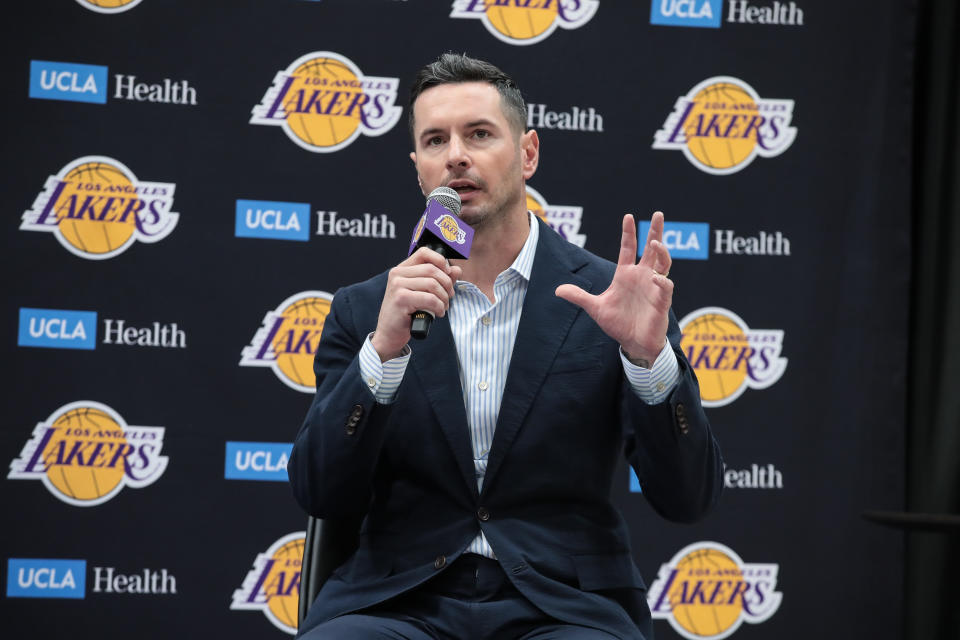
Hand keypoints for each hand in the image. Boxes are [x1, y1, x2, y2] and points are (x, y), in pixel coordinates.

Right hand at [371, 247, 462, 361]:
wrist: (390, 334)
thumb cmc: (407, 313)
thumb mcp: (424, 293)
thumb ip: (440, 280)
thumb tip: (456, 269)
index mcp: (402, 269)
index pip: (424, 252)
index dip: (441, 260)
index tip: (448, 273)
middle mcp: (397, 274)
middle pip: (432, 269)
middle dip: (447, 284)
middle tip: (449, 296)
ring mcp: (397, 286)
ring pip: (433, 284)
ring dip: (444, 298)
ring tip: (443, 307)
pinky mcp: (401, 299)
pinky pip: (430, 299)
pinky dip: (439, 307)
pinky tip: (438, 313)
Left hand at [555, 212, 672, 366]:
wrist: (633, 343)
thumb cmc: (618, 323)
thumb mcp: (595, 308)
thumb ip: (579, 297)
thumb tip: (557, 290)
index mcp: (626, 274)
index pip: (628, 248)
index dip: (628, 233)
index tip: (628, 216)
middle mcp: (642, 277)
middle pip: (651, 249)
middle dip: (655, 231)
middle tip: (657, 214)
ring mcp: (654, 287)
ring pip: (663, 263)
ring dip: (661, 252)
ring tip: (655, 243)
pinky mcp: (662, 301)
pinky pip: (665, 287)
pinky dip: (662, 281)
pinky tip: (655, 277)